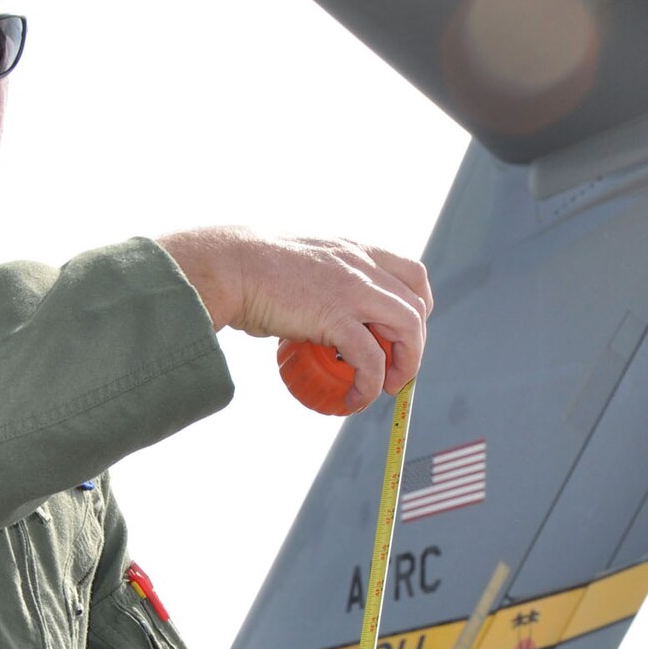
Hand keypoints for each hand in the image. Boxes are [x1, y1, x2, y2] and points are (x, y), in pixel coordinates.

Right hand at [157, 225, 431, 409]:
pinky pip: (370, 357)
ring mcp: (352, 288)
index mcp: (355, 250)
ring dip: (405, 364)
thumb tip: (310, 315)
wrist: (228, 265)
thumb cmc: (249, 268)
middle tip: (396, 372)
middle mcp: (361, 265)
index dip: (419, 308)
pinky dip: (370, 384)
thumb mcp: (300, 264)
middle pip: (417, 306)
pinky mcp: (335, 315)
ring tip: (385, 388)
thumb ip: (317, 282)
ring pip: (407, 328)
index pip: (412, 274)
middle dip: (414, 345)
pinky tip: (355, 398)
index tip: (404, 334)